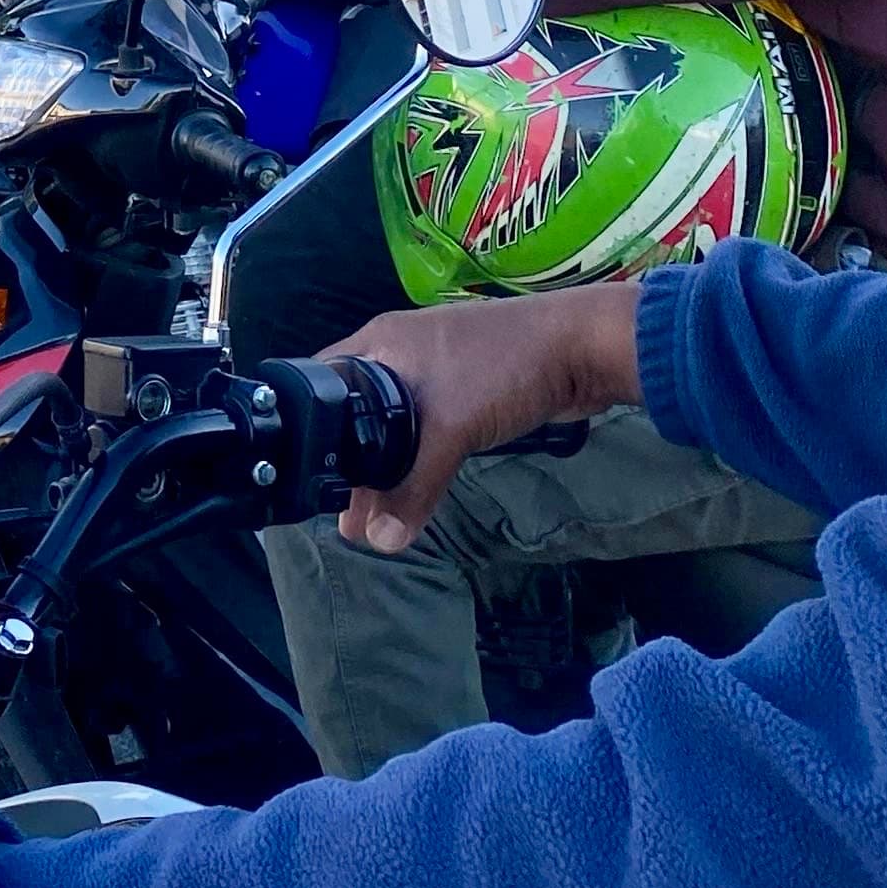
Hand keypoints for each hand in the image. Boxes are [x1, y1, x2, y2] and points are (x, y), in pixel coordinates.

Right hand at [315, 284, 643, 553]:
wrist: (582, 348)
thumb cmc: (502, 369)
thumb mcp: (450, 428)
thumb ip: (413, 486)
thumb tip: (381, 543)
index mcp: (380, 344)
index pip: (324, 385)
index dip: (310, 430)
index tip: (304, 479)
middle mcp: (398, 353)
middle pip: (357, 413)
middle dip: (348, 465)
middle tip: (339, 515)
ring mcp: (433, 371)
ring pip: (393, 427)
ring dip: (384, 471)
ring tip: (367, 521)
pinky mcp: (465, 392)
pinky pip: (425, 432)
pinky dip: (414, 462)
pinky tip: (411, 493)